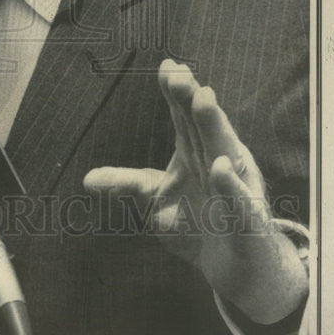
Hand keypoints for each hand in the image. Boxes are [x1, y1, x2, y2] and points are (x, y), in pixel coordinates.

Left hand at [84, 59, 307, 325]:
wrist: (234, 268)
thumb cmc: (200, 225)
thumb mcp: (157, 202)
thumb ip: (128, 184)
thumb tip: (87, 180)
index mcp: (196, 153)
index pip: (185, 117)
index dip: (176, 92)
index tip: (166, 66)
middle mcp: (218, 161)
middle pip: (203, 126)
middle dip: (191, 98)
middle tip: (179, 73)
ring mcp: (235, 188)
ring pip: (224, 151)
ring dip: (213, 124)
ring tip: (202, 97)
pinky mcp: (246, 219)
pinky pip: (238, 200)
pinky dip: (230, 185)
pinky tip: (220, 168)